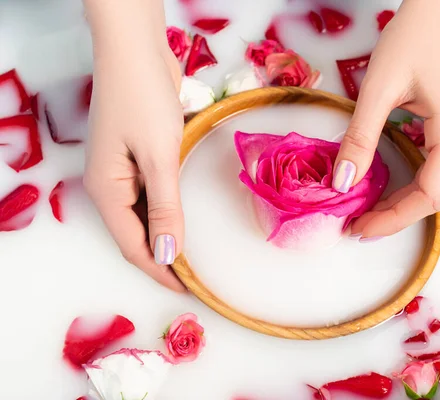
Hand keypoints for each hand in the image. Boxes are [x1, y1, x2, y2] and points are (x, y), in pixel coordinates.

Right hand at [84, 19, 185, 290]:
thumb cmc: (143, 97)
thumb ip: (165, 208)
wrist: (136, 49)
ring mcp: (124, 171)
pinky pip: (153, 194)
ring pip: (146, 216)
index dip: (159, 270)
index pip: (132, 246)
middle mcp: (111, 185)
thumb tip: (168, 255)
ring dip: (168, 235)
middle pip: (137, 234)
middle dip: (164, 257)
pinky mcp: (139, 156)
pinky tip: (188, 216)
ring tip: (196, 255)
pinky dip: (170, 210)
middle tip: (197, 276)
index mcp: (107, 190)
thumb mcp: (158, 157)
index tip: (188, 289)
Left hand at [332, 0, 439, 239]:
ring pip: (438, 187)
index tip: (358, 228)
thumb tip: (342, 184)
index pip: (428, 195)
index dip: (393, 218)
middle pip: (436, 197)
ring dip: (403, 203)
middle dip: (396, 216)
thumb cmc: (413, 38)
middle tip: (357, 225)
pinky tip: (386, 188)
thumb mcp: (378, 89)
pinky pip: (437, 170)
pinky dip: (411, 185)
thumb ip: (360, 138)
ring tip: (367, 212)